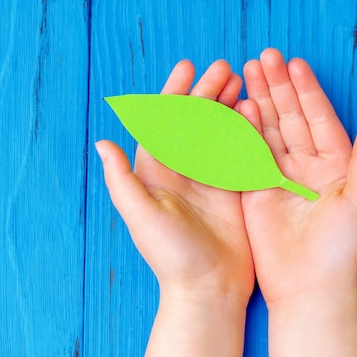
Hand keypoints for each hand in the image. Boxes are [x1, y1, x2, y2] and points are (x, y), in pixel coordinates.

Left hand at [96, 60, 253, 304]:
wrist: (208, 289)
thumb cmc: (171, 256)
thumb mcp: (141, 216)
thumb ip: (121, 180)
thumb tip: (102, 143)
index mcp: (156, 173)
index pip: (164, 123)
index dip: (174, 94)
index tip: (187, 68)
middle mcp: (181, 171)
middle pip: (193, 122)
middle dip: (206, 93)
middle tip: (224, 67)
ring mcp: (209, 179)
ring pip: (217, 132)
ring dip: (227, 106)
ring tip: (240, 82)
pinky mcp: (232, 190)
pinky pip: (239, 152)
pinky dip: (245, 131)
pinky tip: (254, 112)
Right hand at [241, 48, 356, 304]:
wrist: (307, 286)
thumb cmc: (341, 248)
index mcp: (334, 166)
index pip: (319, 118)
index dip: (307, 90)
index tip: (295, 63)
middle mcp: (305, 167)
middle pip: (290, 118)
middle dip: (278, 87)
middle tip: (264, 57)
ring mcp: (277, 177)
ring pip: (268, 131)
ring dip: (260, 101)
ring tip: (247, 72)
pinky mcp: (254, 190)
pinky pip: (248, 155)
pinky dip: (243, 132)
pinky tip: (239, 108)